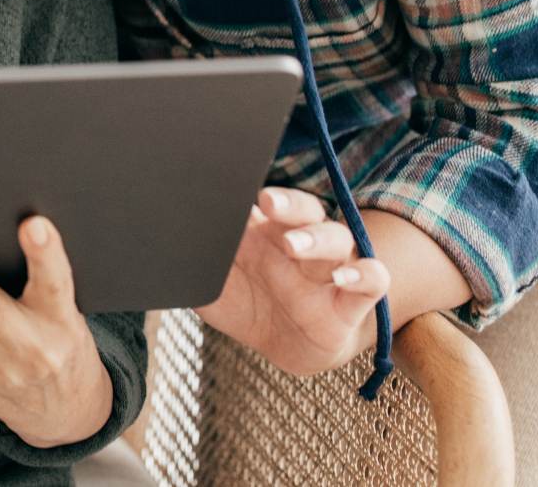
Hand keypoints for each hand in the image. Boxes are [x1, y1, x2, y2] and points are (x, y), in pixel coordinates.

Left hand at [196, 186, 390, 376]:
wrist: (280, 345)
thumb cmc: (244, 303)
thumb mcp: (212, 284)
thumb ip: (195, 263)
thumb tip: (164, 242)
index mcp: (264, 232)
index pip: (268, 202)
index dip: (256, 195)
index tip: (239, 192)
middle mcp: (298, 244)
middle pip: (304, 210)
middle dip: (287, 204)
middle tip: (267, 202)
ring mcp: (327, 271)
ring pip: (337, 239)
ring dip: (317, 238)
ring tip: (293, 245)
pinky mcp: (350, 304)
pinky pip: (372, 279)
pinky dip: (365, 275)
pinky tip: (345, 277)